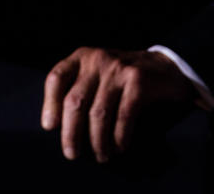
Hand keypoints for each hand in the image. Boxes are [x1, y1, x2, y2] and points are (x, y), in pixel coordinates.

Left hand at [41, 47, 195, 162]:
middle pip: (75, 101)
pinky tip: (119, 146)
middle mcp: (98, 59)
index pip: (57, 78)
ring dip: (97, 141)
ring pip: (98, 113)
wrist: (164, 67)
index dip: (50, 104)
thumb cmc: (121, 80)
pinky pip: (123, 115)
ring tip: (101, 155)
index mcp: (82, 58)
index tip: (50, 127)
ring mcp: (118, 68)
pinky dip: (119, 135)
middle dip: (71, 133)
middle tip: (72, 154)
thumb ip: (77, 92)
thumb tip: (56, 126)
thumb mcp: (95, 76)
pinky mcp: (138, 80)